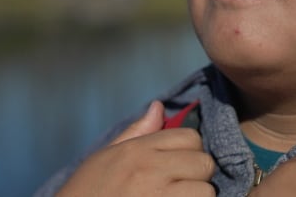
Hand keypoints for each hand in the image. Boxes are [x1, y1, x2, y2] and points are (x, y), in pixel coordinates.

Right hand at [56, 101, 215, 196]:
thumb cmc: (88, 192)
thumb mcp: (106, 157)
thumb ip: (137, 132)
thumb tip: (159, 107)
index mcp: (137, 151)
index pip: (190, 137)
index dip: (189, 151)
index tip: (178, 164)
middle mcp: (151, 170)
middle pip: (203, 162)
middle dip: (197, 174)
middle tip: (181, 185)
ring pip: (207, 191)